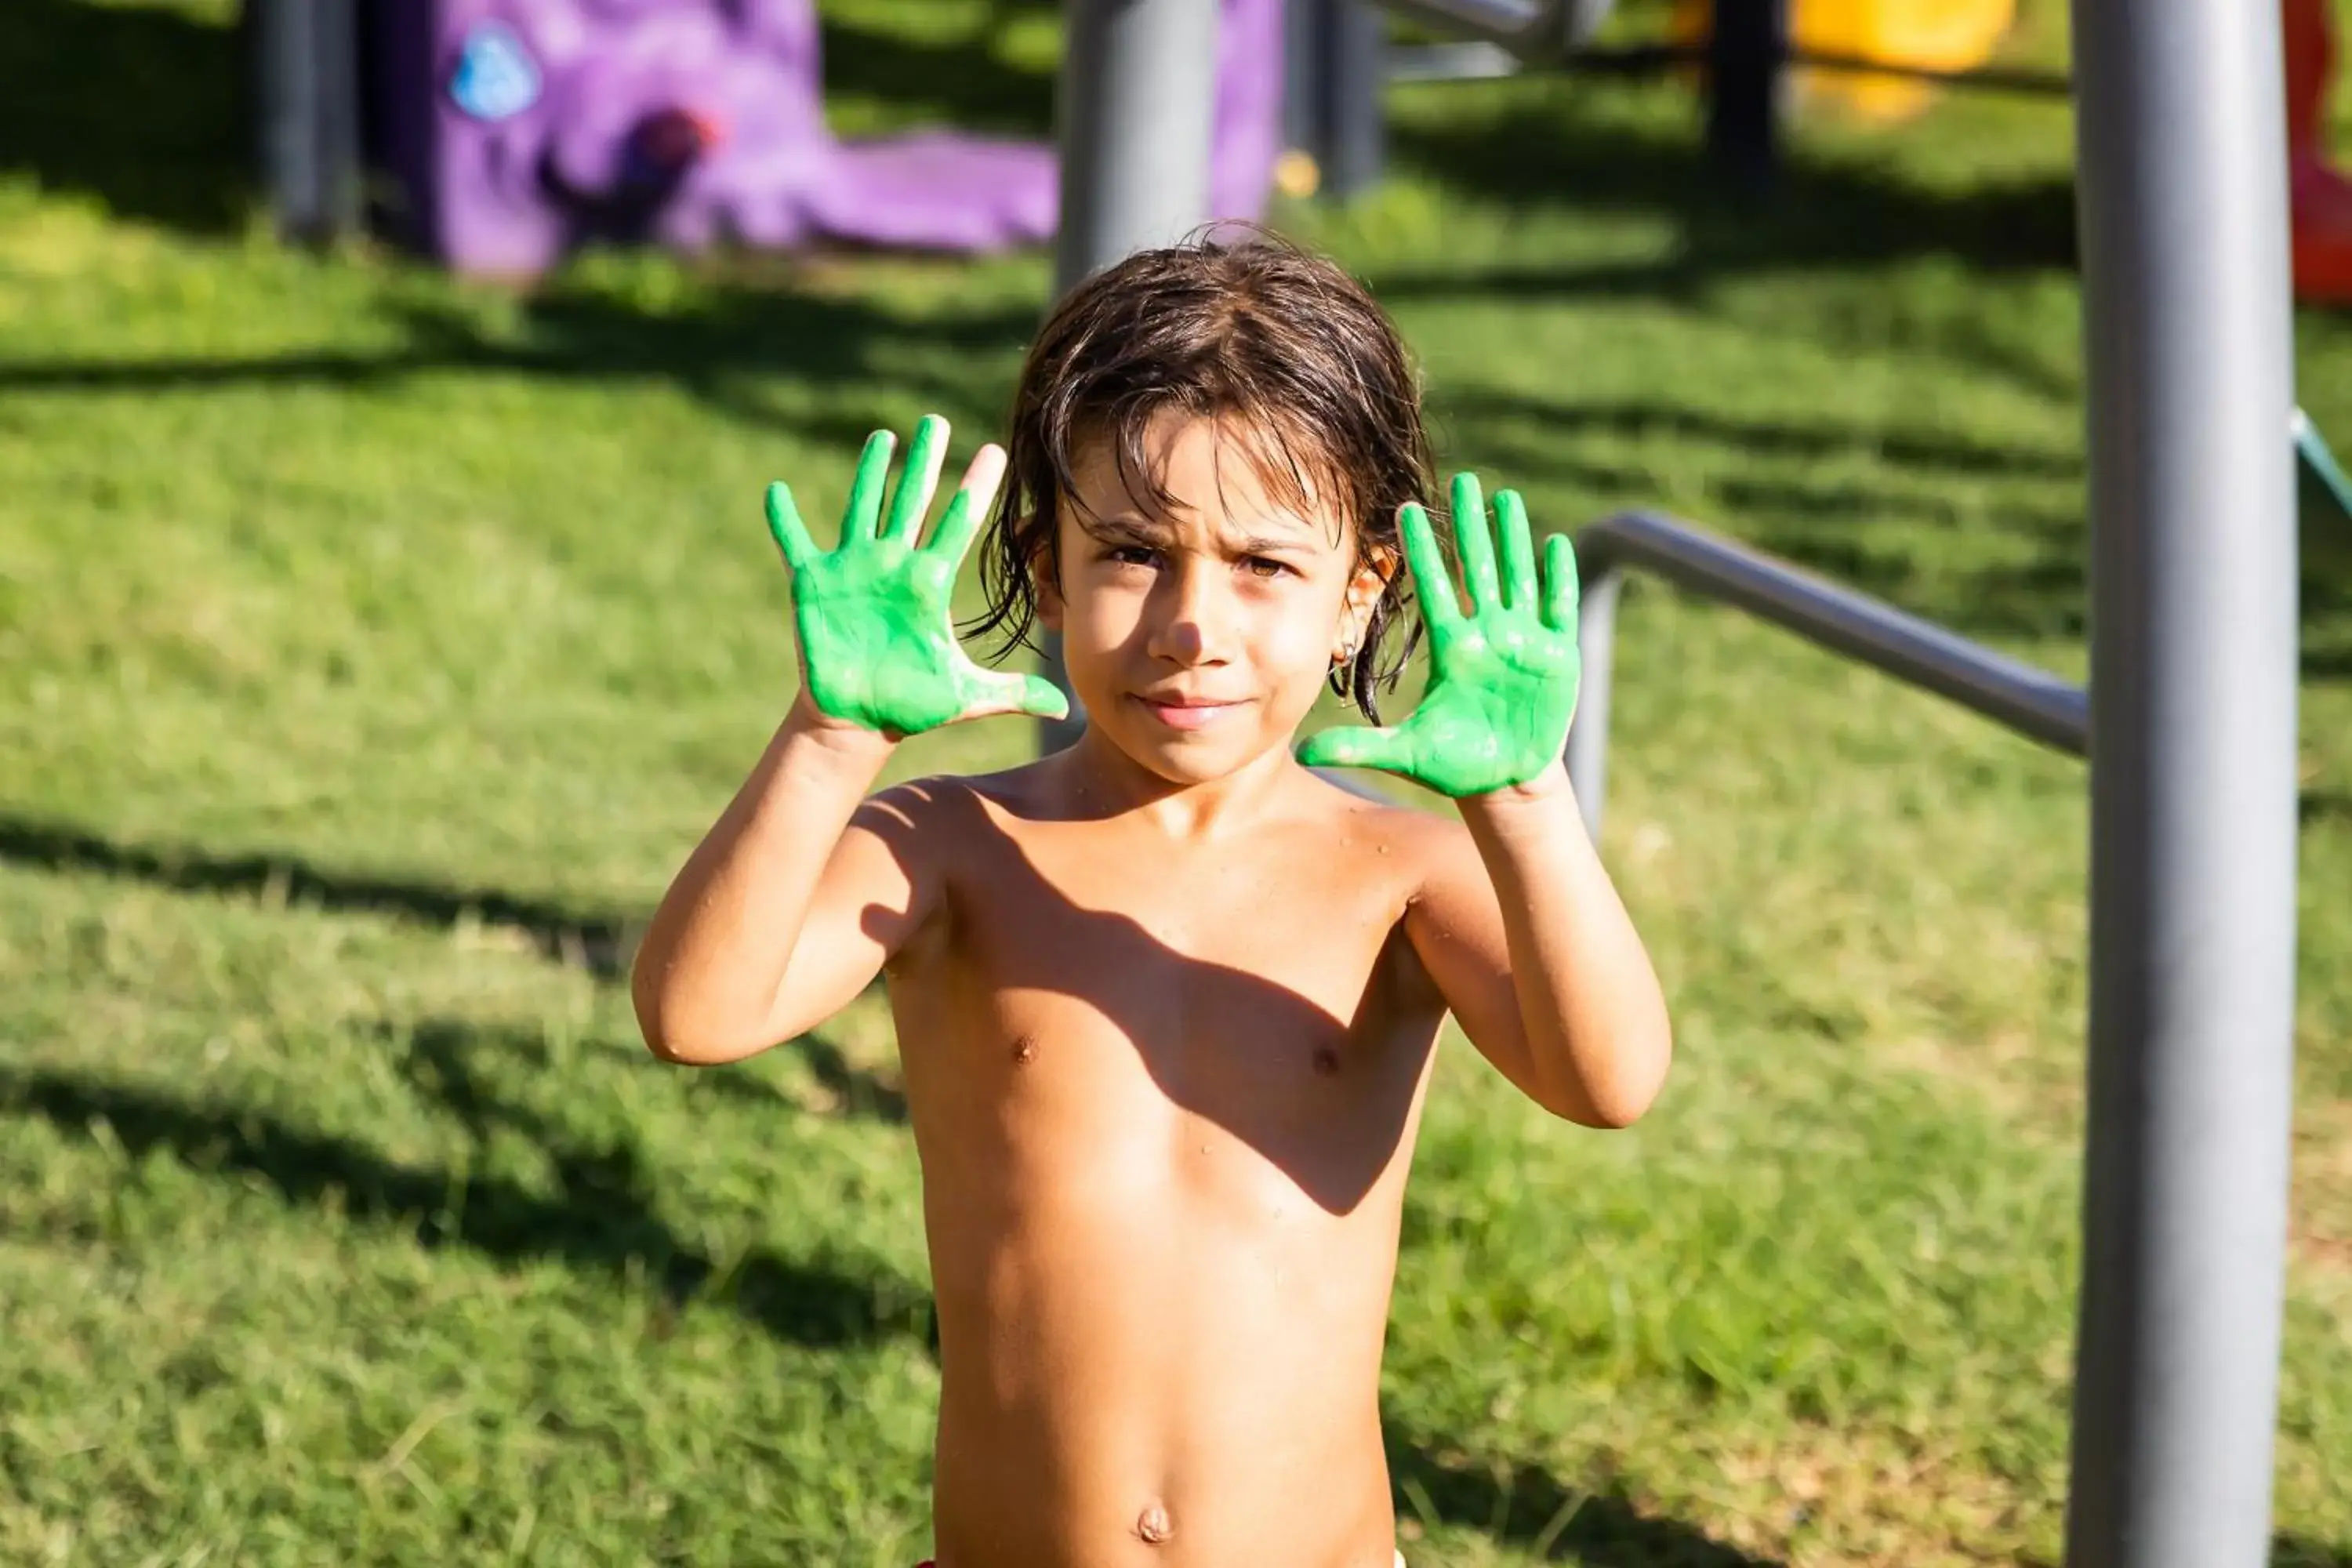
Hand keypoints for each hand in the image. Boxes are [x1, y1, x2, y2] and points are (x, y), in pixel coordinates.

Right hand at [765, 416, 1067, 736]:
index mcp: (928, 583)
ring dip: (869, 474)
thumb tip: (1065, 710)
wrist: (859, 722)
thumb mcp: (966, 696)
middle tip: (937, 422)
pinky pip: (794, 543)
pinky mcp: (813, 584)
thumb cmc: (911, 706)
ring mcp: (852, 570)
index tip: (994, 451)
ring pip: (862, 507)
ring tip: (883, 437)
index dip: (975, 488)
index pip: (958, 525)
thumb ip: (1014, 694)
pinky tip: (775, 490)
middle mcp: (892, 566)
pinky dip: (783, 519)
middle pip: (911, 501)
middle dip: (924, 461)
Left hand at [1296, 473, 1578, 796]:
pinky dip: (1559, 578)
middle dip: (1471, 525)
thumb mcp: (1405, 755)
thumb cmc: (1455, 765)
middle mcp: (1487, 634)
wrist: (1504, 783)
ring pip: (1517, 577)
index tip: (1406, 510)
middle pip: (1478, 568)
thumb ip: (1357, 747)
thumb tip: (1302, 752)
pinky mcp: (1558, 656)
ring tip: (1506, 499)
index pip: (1434, 587)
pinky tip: (1555, 545)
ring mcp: (1524, 641)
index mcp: (1453, 648)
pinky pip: (1559, 608)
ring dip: (1514, 539)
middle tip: (1464, 480)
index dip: (1421, 550)